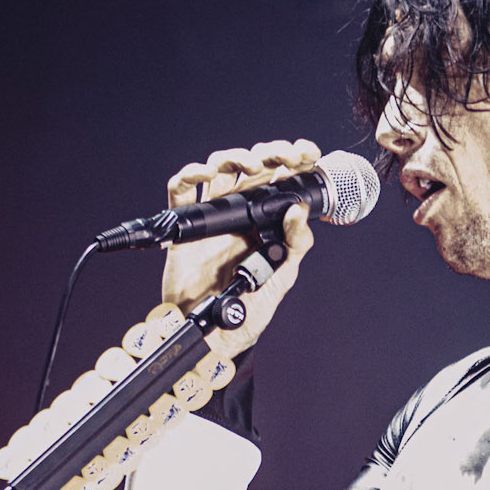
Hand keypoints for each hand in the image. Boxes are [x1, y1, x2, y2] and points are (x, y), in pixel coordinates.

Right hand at [160, 138, 321, 360]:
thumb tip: (298, 210)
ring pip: (220, 170)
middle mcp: (242, 214)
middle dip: (270, 153)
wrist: (215, 337)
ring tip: (250, 165)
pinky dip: (190, 175)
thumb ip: (295, 245)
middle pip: (253, 168)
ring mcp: (214, 218)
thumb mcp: (282, 278)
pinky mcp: (186, 228)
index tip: (307, 153)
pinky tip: (204, 174)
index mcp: (268, 222)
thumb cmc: (250, 311)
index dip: (294, 160)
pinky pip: (182, 192)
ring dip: (234, 157)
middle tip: (284, 156)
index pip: (281, 181)